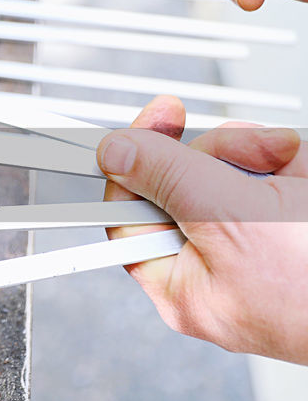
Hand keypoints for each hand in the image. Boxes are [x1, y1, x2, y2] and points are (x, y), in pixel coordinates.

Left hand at [98, 96, 307, 363]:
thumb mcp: (230, 219)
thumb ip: (168, 178)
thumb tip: (112, 152)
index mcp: (182, 287)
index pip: (129, 210)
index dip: (139, 157)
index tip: (166, 113)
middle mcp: (218, 273)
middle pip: (192, 182)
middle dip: (236, 159)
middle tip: (271, 162)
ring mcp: (265, 253)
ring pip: (249, 175)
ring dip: (283, 162)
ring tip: (305, 179)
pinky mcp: (300, 230)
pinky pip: (291, 181)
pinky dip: (306, 170)